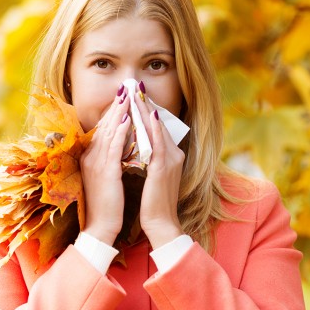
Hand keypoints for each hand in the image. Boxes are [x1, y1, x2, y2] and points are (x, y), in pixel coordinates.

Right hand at [80, 88, 130, 244]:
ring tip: (127, 96)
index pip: (101, 130)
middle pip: (103, 126)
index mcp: (89, 159)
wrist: (100, 227)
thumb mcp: (104, 178)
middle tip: (125, 89)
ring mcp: (96, 164)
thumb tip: (120, 146)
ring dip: (118, 113)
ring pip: (108, 132)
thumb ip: (108, 160)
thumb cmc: (106, 205)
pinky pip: (114, 148)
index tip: (121, 98)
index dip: (111, 113)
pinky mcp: (105, 173)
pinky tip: (127, 120)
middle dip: (115, 107)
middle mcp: (90, 158)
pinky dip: (120, 132)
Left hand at [134, 83, 184, 248]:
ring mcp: (170, 160)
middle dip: (146, 104)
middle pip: (158, 124)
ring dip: (147, 110)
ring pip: (158, 129)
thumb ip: (148, 158)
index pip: (157, 127)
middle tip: (135, 85)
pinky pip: (158, 143)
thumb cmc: (152, 202)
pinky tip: (149, 115)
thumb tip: (136, 144)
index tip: (135, 93)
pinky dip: (154, 128)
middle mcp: (173, 154)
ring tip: (138, 93)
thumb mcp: (151, 176)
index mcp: (170, 156)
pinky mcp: (163, 168)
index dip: (146, 110)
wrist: (160, 224)